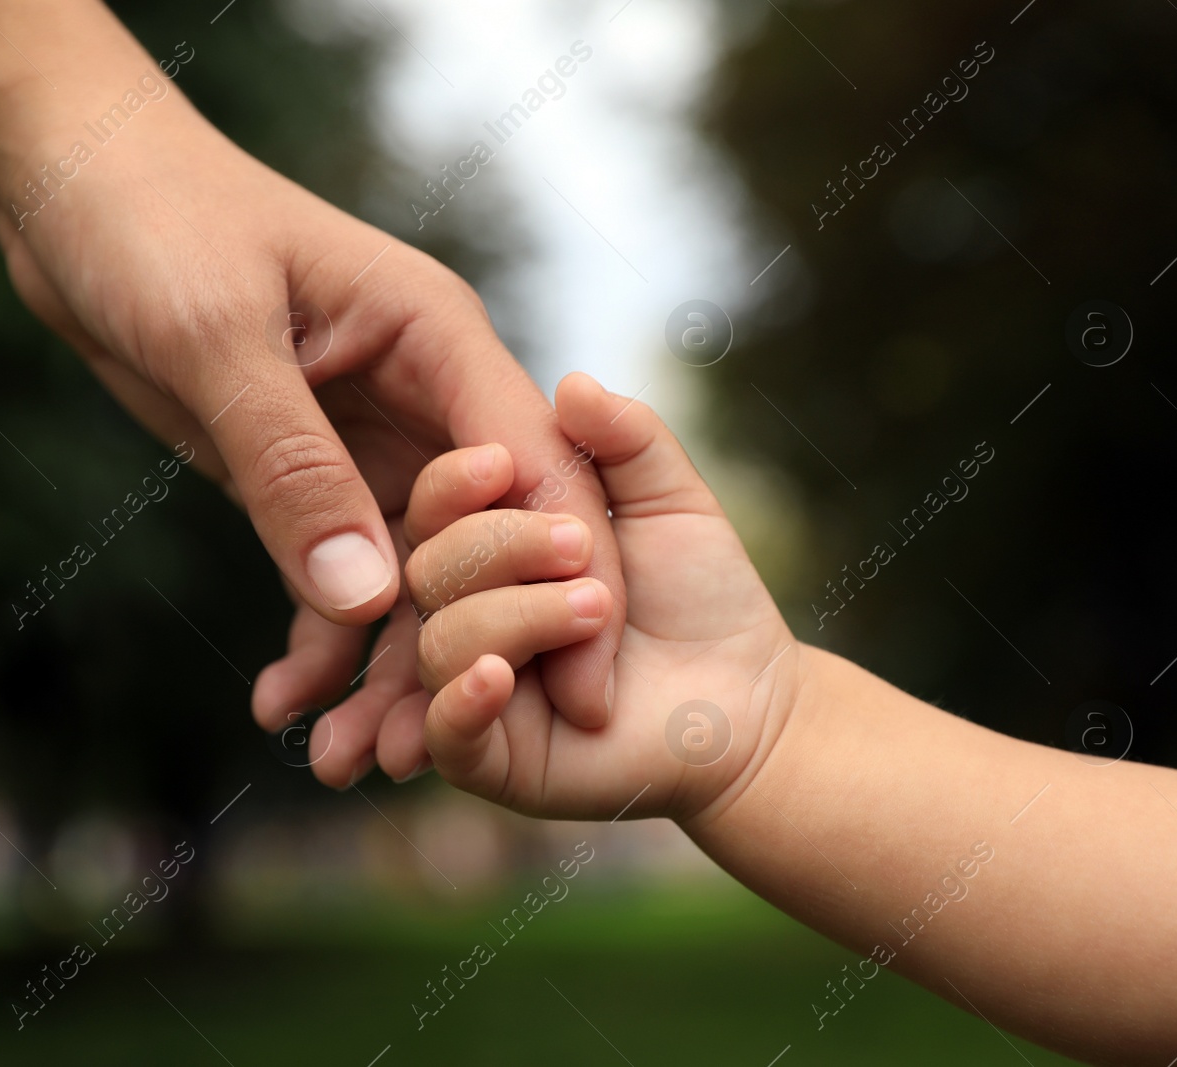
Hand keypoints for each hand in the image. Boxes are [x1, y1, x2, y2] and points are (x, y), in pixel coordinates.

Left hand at [0, 68, 624, 786]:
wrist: (72, 190)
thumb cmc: (154, 223)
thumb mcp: (219, 340)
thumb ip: (293, 468)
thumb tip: (368, 604)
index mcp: (439, 338)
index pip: (535, 470)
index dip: (567, 584)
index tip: (583, 694)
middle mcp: (423, 394)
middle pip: (479, 541)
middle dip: (466, 650)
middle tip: (438, 760)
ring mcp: (368, 437)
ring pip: (407, 572)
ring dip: (382, 666)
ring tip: (347, 762)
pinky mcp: (309, 470)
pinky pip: (331, 568)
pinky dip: (313, 636)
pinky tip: (284, 704)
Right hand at [406, 373, 801, 822]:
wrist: (750, 701)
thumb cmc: (705, 597)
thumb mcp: (672, 501)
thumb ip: (628, 439)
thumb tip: (572, 384)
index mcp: (490, 551)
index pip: (435, 509)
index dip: (454, 484)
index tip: (500, 463)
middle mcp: (466, 615)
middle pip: (426, 570)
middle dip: (500, 548)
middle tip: (583, 548)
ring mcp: (472, 688)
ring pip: (441, 640)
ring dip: (516, 615)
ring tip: (597, 611)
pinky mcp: (491, 760)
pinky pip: (448, 733)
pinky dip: (464, 700)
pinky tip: (500, 676)